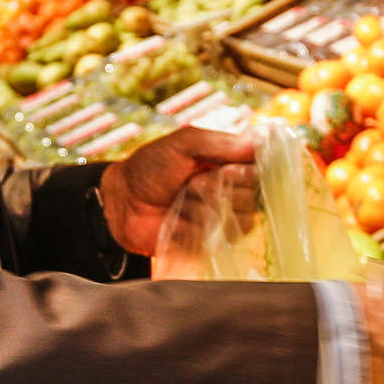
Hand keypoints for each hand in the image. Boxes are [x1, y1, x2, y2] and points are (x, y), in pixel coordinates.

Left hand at [100, 125, 257, 256]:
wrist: (122, 203)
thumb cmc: (150, 168)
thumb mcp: (181, 144)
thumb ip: (217, 142)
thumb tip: (254, 143)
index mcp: (229, 162)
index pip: (260, 166)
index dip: (246, 170)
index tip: (225, 169)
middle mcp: (233, 189)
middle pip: (251, 194)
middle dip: (217, 189)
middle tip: (191, 183)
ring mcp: (226, 216)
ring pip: (238, 218)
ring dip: (203, 209)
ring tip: (180, 202)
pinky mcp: (215, 241)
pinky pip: (222, 238)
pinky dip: (196, 229)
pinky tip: (178, 221)